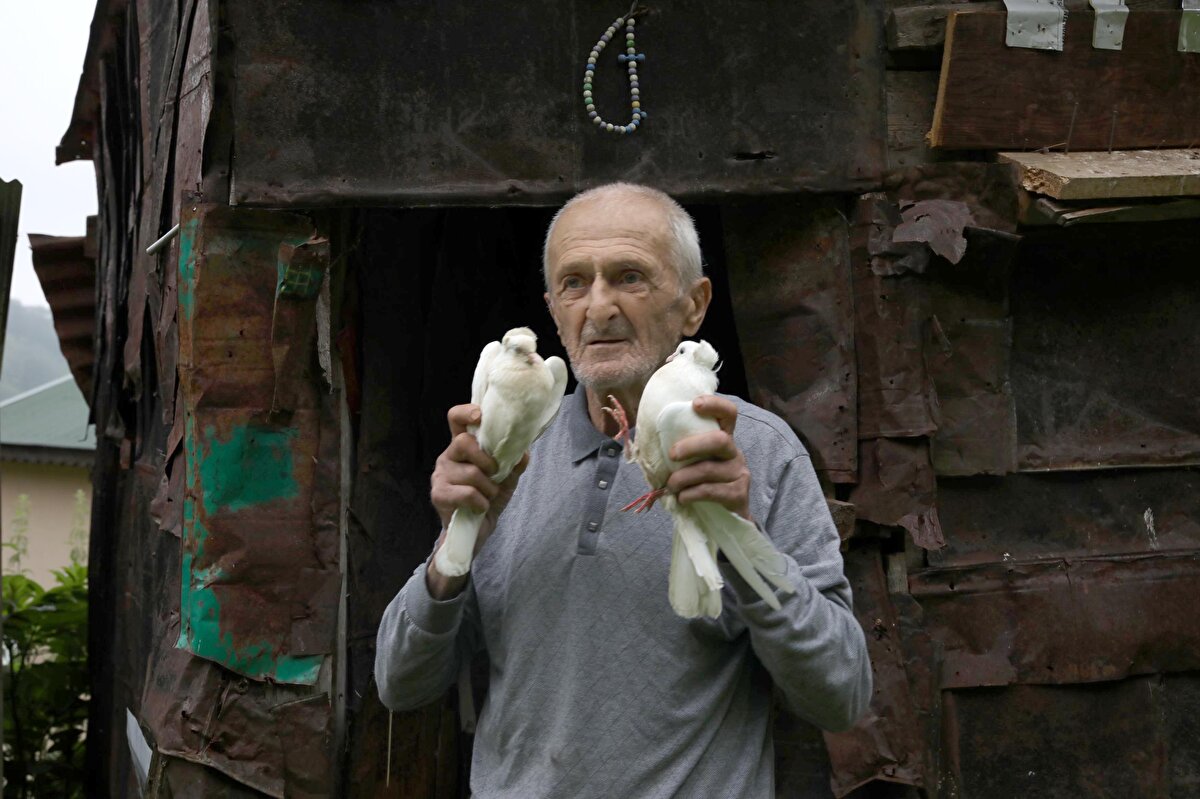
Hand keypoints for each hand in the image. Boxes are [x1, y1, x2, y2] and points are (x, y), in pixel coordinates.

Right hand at [427, 404, 527, 596]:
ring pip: (471, 472)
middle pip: (464, 442)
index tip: (480, 416)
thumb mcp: (507, 479)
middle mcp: (448, 456)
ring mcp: (440, 475)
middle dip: (487, 460)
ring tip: (488, 497)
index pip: (456, 419)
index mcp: (463, 447)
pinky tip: (480, 507)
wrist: (477, 532)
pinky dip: (481, 502)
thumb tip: (524, 451)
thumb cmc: (489, 499)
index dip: (466, 412)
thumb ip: (514, 463)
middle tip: (495, 474)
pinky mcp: (438, 495)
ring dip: (488, 488)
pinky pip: (467, 493)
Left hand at [665, 395, 752, 521]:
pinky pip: (711, 490)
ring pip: (709, 469)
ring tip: (671, 486)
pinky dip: (691, 494)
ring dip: (683, 477)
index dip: (715, 405)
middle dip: (692, 446)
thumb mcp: (691, 464)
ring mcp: (739, 473)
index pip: (728, 413)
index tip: (695, 404)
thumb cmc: (700, 485)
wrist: (724, 518)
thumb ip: (680, 451)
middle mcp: (734, 452)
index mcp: (722, 439)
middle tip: (672, 455)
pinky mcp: (738, 494)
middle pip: (720, 439)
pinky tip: (683, 498)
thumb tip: (648, 440)